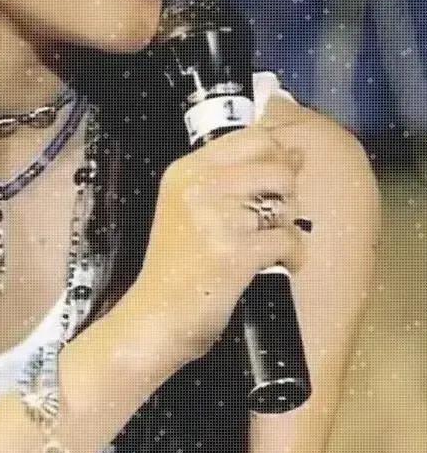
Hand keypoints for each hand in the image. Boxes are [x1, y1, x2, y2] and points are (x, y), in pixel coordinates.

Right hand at [129, 124, 308, 362]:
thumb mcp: (188, 207)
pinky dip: (292, 256)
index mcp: (185, 171)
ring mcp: (217, 217)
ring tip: (268, 243)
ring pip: (286, 203)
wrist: (157, 314)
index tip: (278, 175)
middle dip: (287, 192)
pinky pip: (289, 240)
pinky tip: (275, 264)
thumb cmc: (177, 265)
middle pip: (276, 165)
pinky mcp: (236, 251)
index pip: (250, 138)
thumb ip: (231, 177)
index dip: (277, 154)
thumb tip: (294, 154)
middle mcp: (199, 186)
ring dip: (288, 226)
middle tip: (271, 216)